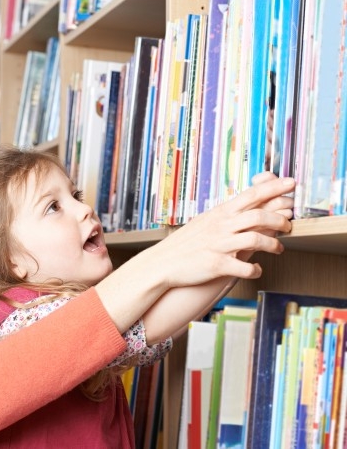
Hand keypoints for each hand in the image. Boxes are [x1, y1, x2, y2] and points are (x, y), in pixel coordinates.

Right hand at [145, 175, 294, 287]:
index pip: (251, 194)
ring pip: (256, 240)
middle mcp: (221, 226)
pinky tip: (257, 270)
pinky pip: (245, 268)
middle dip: (281, 220)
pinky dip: (256, 270)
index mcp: (220, 213)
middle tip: (289, 225)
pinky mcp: (217, 265)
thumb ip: (226, 215)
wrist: (163, 263)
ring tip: (278, 248)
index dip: (274, 187)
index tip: (291, 183)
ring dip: (273, 245)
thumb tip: (246, 207)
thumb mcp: (205, 222)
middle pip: (259, 216)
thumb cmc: (185, 244)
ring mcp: (219, 245)